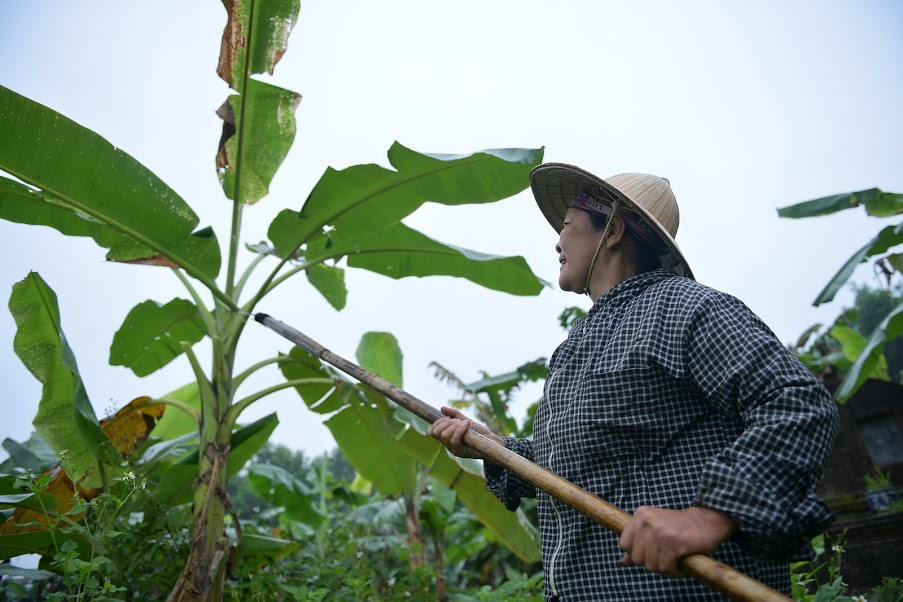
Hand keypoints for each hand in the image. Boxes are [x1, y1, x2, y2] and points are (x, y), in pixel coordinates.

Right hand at [428, 406, 503, 458]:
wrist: (492, 442)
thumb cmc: (479, 433)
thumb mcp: (465, 421)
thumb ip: (454, 415)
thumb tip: (441, 408)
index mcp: (447, 439)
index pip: (432, 432)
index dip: (438, 422)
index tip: (449, 418)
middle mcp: (449, 446)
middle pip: (437, 433)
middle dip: (447, 422)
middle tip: (459, 421)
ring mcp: (455, 450)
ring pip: (445, 435)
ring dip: (455, 425)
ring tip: (465, 423)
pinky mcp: (463, 452)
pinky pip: (455, 440)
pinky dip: (460, 429)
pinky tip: (467, 425)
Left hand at [618, 505, 736, 575]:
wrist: (707, 520)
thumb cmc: (680, 527)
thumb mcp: (655, 529)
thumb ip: (638, 544)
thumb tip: (622, 562)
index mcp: (640, 515)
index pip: (624, 544)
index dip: (636, 554)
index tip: (651, 553)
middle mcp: (647, 521)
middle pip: (637, 558)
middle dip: (652, 562)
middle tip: (666, 557)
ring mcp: (659, 531)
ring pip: (651, 565)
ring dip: (665, 568)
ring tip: (675, 560)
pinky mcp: (673, 542)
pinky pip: (665, 567)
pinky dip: (675, 571)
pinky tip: (682, 563)